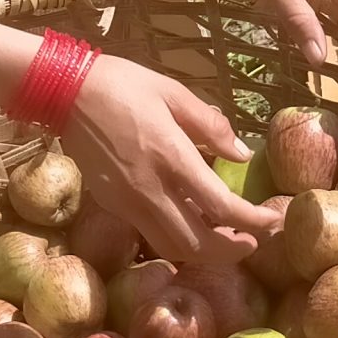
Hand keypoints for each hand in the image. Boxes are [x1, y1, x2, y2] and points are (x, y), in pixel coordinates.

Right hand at [61, 53, 282, 265]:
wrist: (65, 92)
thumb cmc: (122, 85)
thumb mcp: (172, 92)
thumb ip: (210, 125)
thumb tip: (241, 154)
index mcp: (171, 157)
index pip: (221, 207)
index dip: (254, 220)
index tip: (273, 220)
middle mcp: (150, 189)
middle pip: (197, 243)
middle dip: (232, 250)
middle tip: (254, 241)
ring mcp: (127, 202)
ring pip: (171, 247)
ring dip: (203, 252)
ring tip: (225, 239)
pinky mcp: (111, 204)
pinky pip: (149, 233)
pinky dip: (177, 239)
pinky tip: (190, 222)